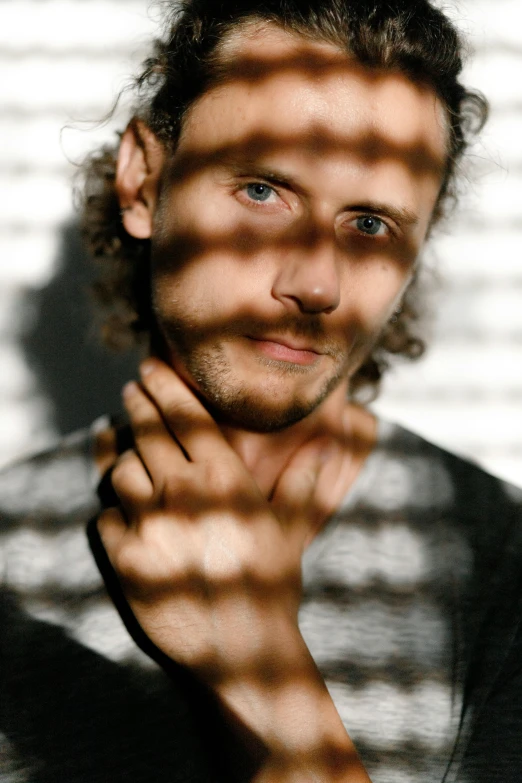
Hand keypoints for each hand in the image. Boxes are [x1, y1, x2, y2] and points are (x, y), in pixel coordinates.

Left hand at [97, 358, 330, 683]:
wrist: (243, 649)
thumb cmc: (271, 586)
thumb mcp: (290, 528)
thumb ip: (303, 481)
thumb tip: (328, 444)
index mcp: (223, 478)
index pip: (185, 416)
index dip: (164, 387)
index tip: (148, 368)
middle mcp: (182, 492)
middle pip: (147, 432)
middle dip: (137, 403)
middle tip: (130, 389)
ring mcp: (149, 525)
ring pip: (121, 471)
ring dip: (121, 455)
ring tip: (120, 444)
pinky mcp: (127, 559)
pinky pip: (108, 517)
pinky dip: (113, 508)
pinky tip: (121, 506)